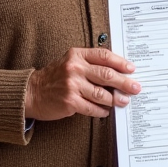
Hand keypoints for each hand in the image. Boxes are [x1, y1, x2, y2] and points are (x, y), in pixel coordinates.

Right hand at [24, 48, 140, 120]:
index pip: (104, 56)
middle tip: (135, 88)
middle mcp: (75, 68)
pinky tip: (106, 111)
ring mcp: (72, 85)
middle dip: (124, 82)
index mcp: (76, 55)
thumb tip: (117, 72)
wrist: (31, 92)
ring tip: (123, 101)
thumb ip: (89, 63)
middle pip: (107, 75)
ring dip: (115, 99)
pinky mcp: (70, 102)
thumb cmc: (54, 77)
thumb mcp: (70, 62)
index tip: (131, 69)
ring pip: (102, 93)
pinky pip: (92, 107)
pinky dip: (102, 110)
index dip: (121, 63)